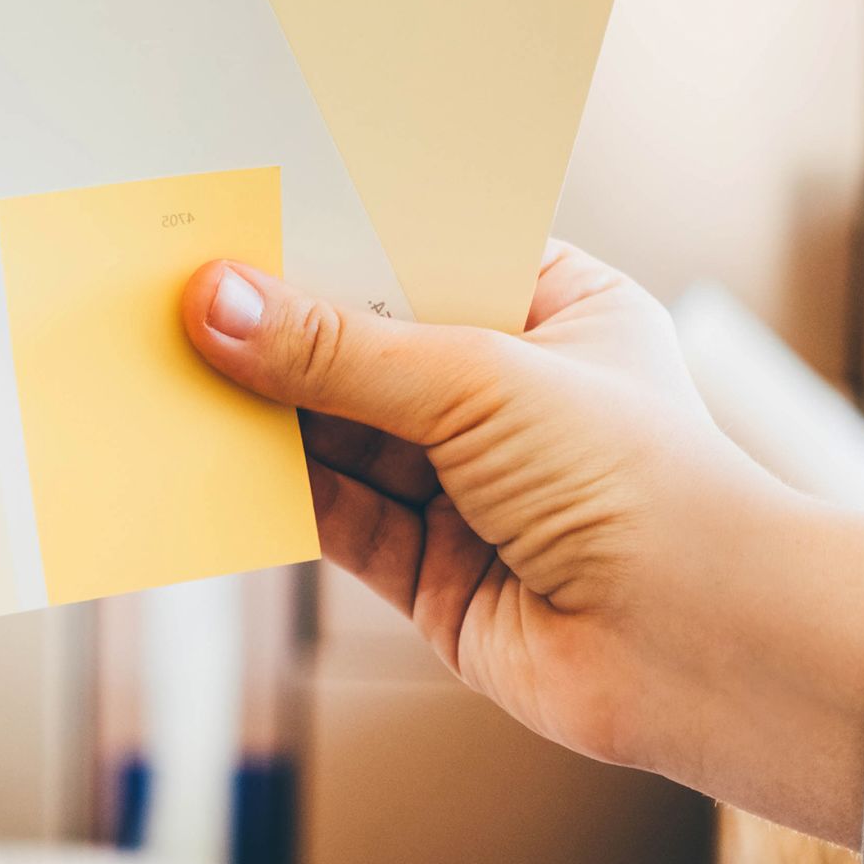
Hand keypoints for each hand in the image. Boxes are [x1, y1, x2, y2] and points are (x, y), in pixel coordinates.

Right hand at [178, 245, 863, 846]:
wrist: (703, 651)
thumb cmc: (639, 484)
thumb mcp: (477, 381)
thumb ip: (336, 350)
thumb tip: (214, 299)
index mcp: (557, 308)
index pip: (421, 255)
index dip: (330, 238)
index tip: (234, 211)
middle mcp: (513, 395)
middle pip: (366, 347)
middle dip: (276, 327)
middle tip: (170, 284)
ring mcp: (470, 487)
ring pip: (339, 432)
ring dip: (260, 408)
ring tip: (160, 362)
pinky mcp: (431, 572)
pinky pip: (331, 514)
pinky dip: (269, 489)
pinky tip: (202, 451)